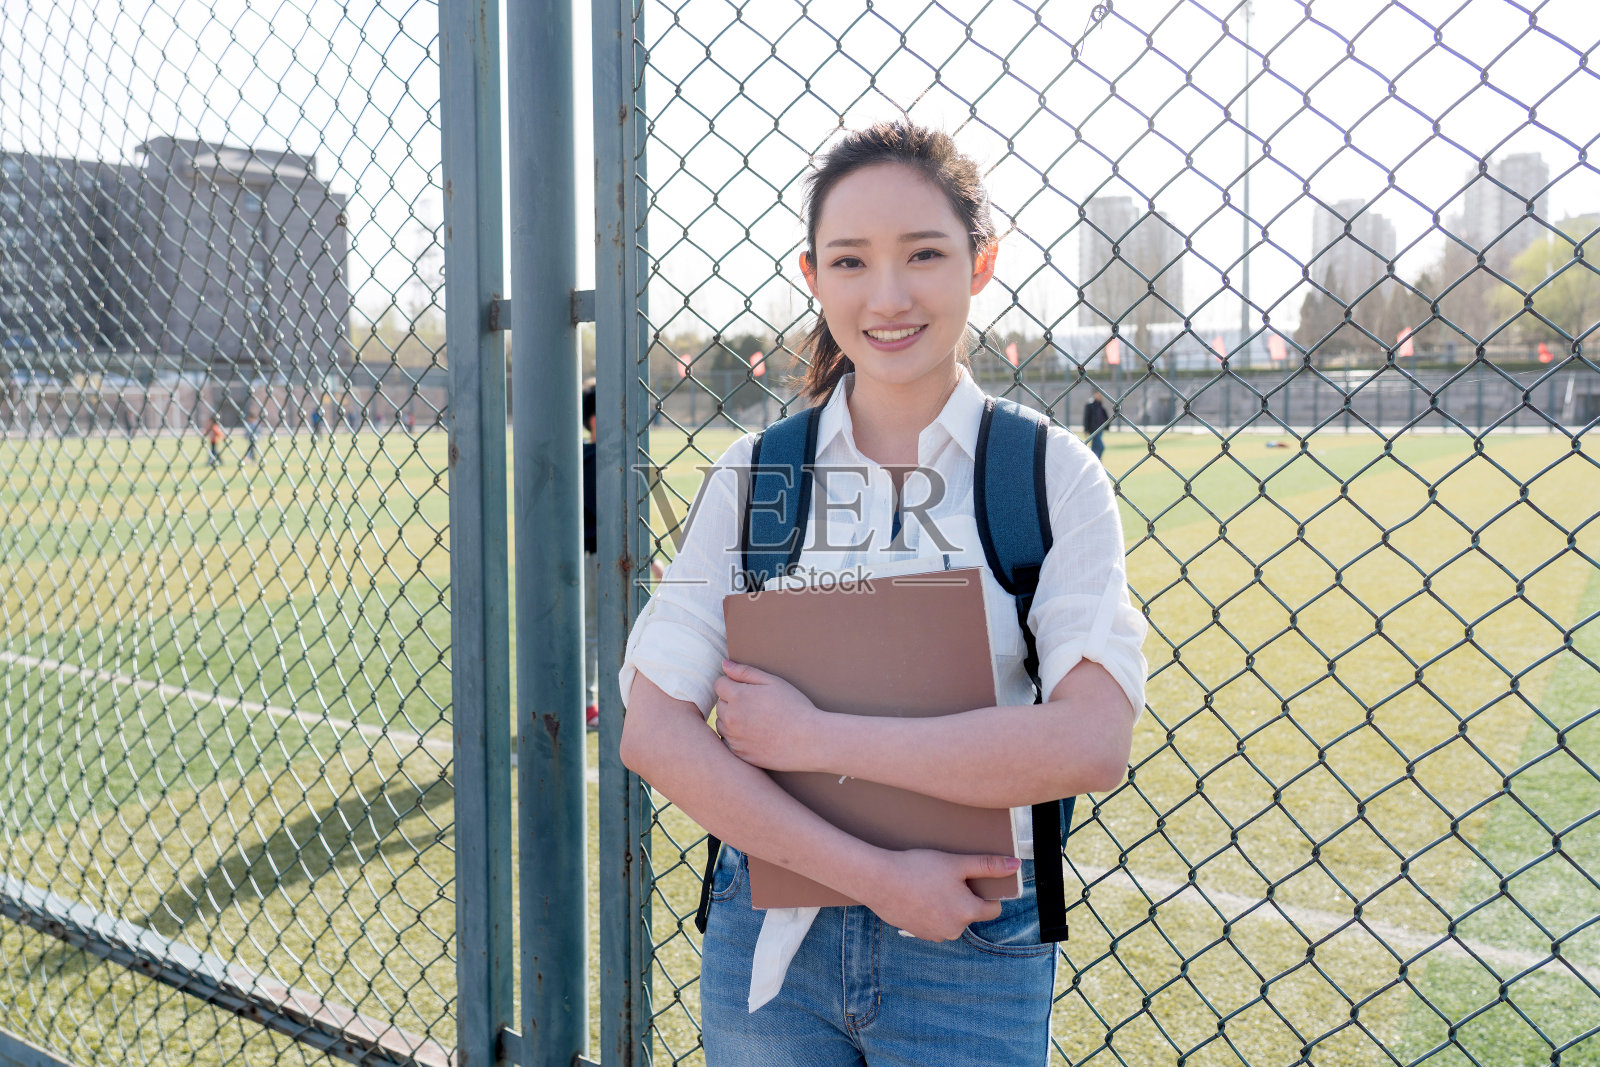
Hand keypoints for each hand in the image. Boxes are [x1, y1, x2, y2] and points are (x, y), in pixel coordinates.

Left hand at [711, 660, 825, 770]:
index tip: (750, 690)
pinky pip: (729, 742)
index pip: (719, 685)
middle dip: (732, 702)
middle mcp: (731, 718)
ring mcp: (734, 738)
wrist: (809, 741)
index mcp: (738, 697)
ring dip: (732, 720)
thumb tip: (724, 664)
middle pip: (720, 704)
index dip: (733, 684)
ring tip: (757, 721)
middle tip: (757, 706)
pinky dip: (737, 738)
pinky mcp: (739, 754)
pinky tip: (756, 736)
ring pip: (722, 724)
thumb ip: (745, 672)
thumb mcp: (773, 682)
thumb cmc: (795, 707)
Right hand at [860, 850, 1015, 940]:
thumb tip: (1016, 865)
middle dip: (964, 897)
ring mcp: (934, 934)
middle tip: (947, 877)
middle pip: (970, 913)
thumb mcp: (956, 863)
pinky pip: (933, 922)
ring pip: (951, 918)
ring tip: (929, 884)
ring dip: (946, 905)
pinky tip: (917, 894)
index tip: (973, 879)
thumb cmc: (918, 869)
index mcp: (967, 913)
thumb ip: (987, 865)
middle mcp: (953, 930)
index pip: (993, 909)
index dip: (987, 892)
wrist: (879, 881)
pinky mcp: (917, 933)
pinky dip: (930, 910)